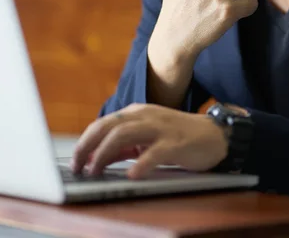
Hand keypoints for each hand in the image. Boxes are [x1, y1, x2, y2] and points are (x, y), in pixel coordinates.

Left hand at [70, 104, 227, 178]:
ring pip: (125, 134)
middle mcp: (145, 116)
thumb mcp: (146, 138)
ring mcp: (160, 128)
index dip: (85, 142)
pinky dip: (141, 163)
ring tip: (95, 170)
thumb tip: (97, 158)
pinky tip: (132, 174)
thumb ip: (124, 146)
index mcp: (136, 113)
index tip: (75, 161)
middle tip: (77, 166)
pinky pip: (155, 152)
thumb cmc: (178, 137)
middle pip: (108, 126)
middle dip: (88, 146)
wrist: (214, 135)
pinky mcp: (175, 142)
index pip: (103, 124)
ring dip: (105, 153)